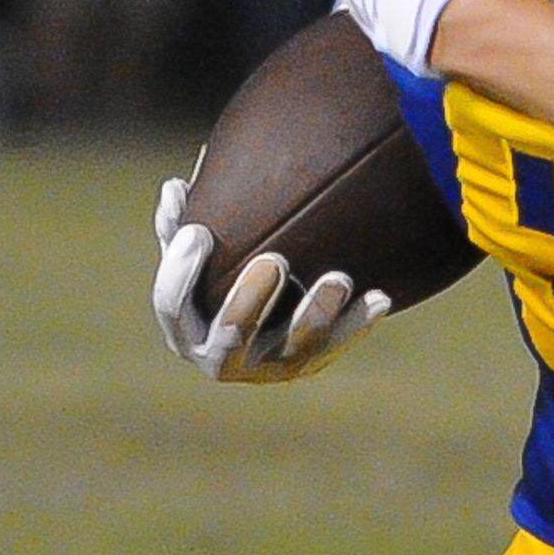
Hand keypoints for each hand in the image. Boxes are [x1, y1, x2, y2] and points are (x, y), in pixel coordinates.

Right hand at [150, 172, 390, 382]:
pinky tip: (380, 297)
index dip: (180, 271)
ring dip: (317, 314)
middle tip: (274, 260)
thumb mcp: (198, 252)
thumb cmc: (218, 271)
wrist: (263, 312)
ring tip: (339, 278)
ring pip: (295, 349)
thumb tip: (176, 187)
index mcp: (184, 330)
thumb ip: (180, 223)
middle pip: (231, 336)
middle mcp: (221, 358)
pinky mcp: (309, 364)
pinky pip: (337, 346)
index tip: (199, 232)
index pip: (172, 306)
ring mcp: (269, 367)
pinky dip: (359, 323)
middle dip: (250, 301)